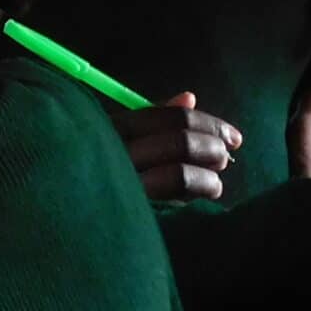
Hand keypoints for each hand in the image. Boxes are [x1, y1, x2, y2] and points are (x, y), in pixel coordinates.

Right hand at [113, 91, 242, 200]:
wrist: (77, 212)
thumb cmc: (104, 166)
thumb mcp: (121, 136)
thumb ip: (155, 117)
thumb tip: (189, 98)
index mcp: (113, 128)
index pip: (170, 119)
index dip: (209, 124)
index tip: (233, 136)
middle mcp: (116, 154)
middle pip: (180, 143)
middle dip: (213, 148)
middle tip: (224, 159)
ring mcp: (123, 185)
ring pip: (180, 175)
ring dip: (209, 179)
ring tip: (215, 184)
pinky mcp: (131, 213)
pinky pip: (173, 203)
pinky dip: (194, 198)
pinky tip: (199, 200)